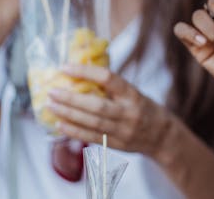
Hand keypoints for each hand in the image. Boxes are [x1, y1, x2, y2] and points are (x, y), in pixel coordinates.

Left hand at [47, 65, 167, 153]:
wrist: (162, 136)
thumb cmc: (144, 108)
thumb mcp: (133, 93)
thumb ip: (112, 88)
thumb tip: (81, 75)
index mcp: (133, 94)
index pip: (108, 79)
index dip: (85, 72)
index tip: (65, 67)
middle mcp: (129, 112)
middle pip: (96, 105)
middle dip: (71, 98)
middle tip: (52, 91)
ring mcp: (123, 130)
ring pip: (91, 122)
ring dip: (68, 114)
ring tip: (51, 106)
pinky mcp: (116, 145)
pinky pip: (91, 137)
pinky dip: (73, 131)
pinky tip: (59, 124)